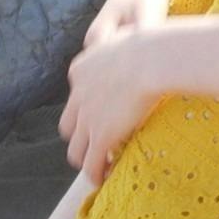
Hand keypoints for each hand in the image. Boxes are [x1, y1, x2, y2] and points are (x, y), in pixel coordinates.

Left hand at [61, 25, 167, 184]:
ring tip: (96, 168)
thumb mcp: (126, 40)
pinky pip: (91, 163)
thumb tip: (139, 39)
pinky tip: (103, 179)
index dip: (86, 109)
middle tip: (94, 144)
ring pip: (75, 149)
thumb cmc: (150, 45)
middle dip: (79, 136)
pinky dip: (94, 174)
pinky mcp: (101, 135)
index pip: (76, 96)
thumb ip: (124, 47)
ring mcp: (87, 117)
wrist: (150, 59)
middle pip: (68, 125)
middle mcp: (77, 95)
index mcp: (81, 70)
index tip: (101, 116)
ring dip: (84, 159)